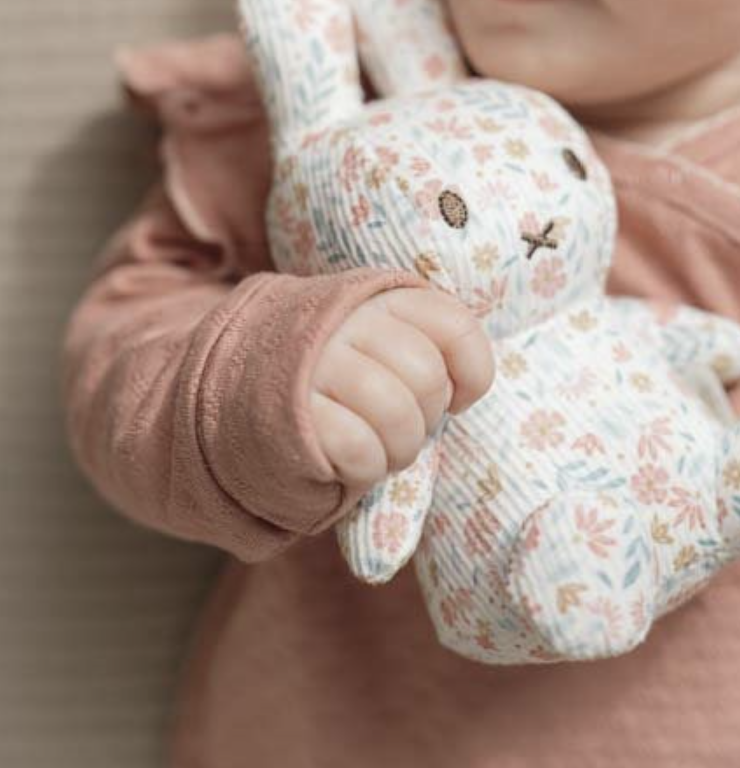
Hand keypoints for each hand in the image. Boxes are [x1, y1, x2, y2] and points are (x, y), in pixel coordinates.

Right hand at [310, 286, 494, 490]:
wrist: (238, 390)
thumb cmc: (332, 375)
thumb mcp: (377, 341)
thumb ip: (425, 345)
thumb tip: (462, 392)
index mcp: (379, 298)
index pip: (453, 325)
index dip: (472, 372)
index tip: (457, 398)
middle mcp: (347, 322)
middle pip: (427, 377)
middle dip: (427, 418)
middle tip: (401, 428)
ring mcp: (317, 364)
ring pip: (397, 414)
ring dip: (400, 449)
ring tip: (380, 450)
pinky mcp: (294, 412)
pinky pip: (359, 447)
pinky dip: (366, 468)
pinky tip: (351, 463)